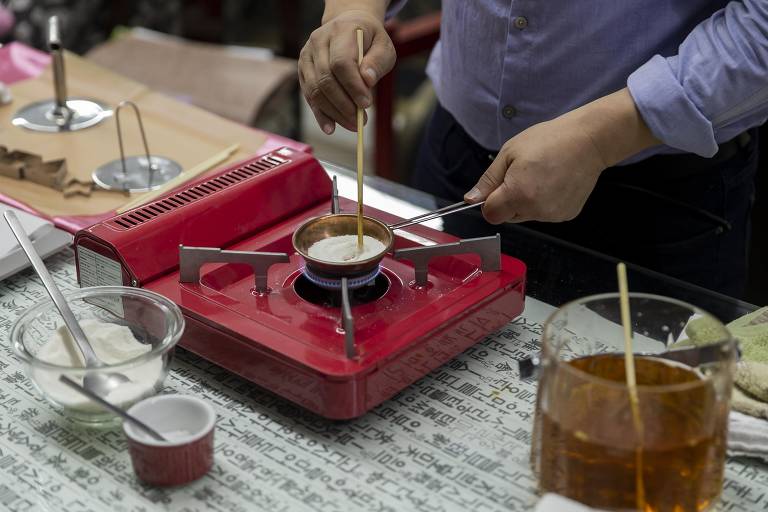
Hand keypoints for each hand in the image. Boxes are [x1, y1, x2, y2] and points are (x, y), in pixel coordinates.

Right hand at [299, 9, 395, 133]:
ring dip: (334, 113)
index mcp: (340, 30)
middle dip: (344, 105)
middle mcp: (318, 41)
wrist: (348, 26)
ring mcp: (307, 56)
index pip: (341, 62)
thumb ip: (378, 62)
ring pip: (315, 90)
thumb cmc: (369, 40)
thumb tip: (367, 81)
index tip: (366, 104)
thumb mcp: (383, 46)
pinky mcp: (303, 70)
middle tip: (361, 121)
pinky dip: (321, 114)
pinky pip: (309, 96)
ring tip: (353, 125)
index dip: (353, 86)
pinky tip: (331, 128)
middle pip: (326, 79)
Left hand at [464, 88, 658, 223]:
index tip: (499, 185)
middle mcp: (535, 210)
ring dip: (526, 201)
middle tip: (523, 174)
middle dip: (508, 200)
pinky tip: (554, 182)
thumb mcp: (510, 153)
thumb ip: (488, 180)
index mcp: (518, 195)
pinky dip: (544, 202)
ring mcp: (552, 215)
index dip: (490, 201)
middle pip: (507, 217)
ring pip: (526, 215)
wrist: (589, 140)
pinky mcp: (566, 215)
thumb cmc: (549, 140)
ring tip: (541, 175)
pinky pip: (544, 214)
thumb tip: (470, 199)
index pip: (490, 215)